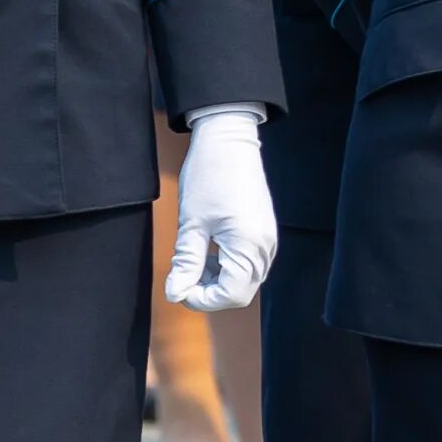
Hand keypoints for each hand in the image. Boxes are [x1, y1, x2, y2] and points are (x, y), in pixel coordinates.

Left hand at [167, 108, 276, 310]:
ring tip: (194, 262)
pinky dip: (228, 267)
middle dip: (210, 292)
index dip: (202, 300)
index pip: (231, 295)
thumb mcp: (192, 224)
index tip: (178, 287)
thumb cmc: (209, 177)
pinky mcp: (264, 232)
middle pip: (241, 291)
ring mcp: (268, 239)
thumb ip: (186, 263)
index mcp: (248, 246)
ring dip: (219, 280)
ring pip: (246, 279)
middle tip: (183, 277)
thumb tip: (174, 294)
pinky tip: (209, 252)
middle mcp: (265, 247)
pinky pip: (250, 263)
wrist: (229, 142)